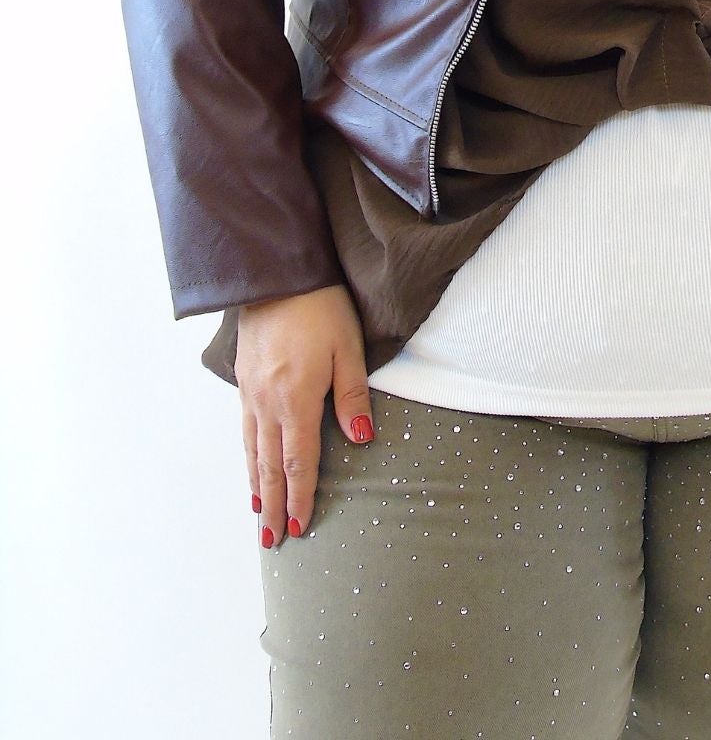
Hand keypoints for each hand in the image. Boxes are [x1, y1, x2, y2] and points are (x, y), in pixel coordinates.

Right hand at [235, 281, 374, 551]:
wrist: (277, 274)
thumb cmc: (320, 308)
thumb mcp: (349, 349)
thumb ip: (353, 397)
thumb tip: (362, 441)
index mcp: (297, 400)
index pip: (300, 461)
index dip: (300, 496)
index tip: (300, 526)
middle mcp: (268, 403)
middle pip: (270, 465)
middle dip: (272, 505)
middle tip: (273, 540)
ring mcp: (251, 393)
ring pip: (253, 450)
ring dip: (256, 486)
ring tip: (258, 515)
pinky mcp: (244, 379)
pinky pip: (244, 429)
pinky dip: (247, 455)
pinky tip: (250, 466)